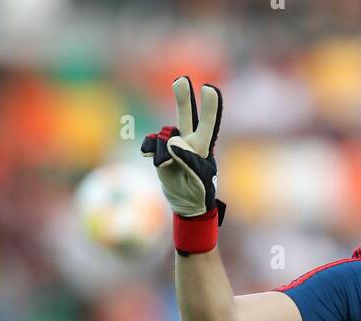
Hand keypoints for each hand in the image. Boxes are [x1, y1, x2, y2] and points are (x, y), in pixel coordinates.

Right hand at [141, 76, 223, 219]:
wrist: (185, 202)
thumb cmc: (199, 191)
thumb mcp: (198, 180)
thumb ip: (188, 160)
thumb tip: (172, 142)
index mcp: (203, 147)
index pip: (209, 124)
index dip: (210, 107)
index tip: (209, 89)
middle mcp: (189, 140)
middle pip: (187, 115)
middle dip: (183, 97)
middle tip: (181, 80)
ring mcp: (173, 144)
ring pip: (165, 133)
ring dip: (162, 149)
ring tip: (167, 167)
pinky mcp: (159, 150)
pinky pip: (151, 144)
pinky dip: (150, 150)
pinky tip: (152, 159)